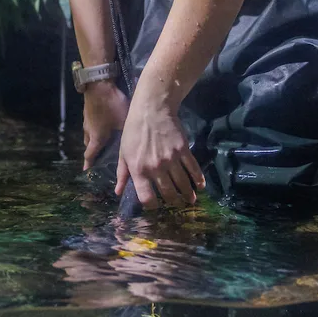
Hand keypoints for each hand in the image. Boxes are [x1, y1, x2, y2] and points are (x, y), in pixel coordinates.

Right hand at [81, 81, 128, 171]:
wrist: (99, 84)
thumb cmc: (113, 106)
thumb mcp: (124, 121)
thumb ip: (129, 134)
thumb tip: (138, 143)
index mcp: (97, 137)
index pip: (90, 154)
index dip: (89, 164)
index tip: (86, 171)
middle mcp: (89, 131)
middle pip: (88, 145)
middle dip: (92, 151)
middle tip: (97, 156)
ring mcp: (87, 120)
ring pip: (88, 134)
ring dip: (92, 139)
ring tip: (100, 140)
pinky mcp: (87, 111)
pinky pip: (89, 124)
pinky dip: (94, 128)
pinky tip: (101, 124)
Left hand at [116, 90, 204, 209]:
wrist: (151, 109)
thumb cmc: (133, 131)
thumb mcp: (123, 153)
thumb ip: (122, 174)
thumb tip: (118, 193)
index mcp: (138, 170)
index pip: (147, 197)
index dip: (152, 206)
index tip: (155, 206)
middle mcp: (155, 167)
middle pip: (168, 193)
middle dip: (173, 202)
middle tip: (177, 204)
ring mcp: (171, 159)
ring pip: (183, 184)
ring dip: (187, 195)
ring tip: (190, 200)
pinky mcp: (183, 150)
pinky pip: (193, 169)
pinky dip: (198, 179)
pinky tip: (200, 186)